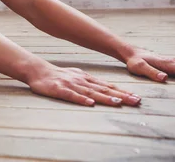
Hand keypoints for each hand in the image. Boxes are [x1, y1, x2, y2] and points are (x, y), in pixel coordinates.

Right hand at [27, 66, 141, 106]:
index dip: (123, 92)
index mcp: (86, 78)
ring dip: (105, 98)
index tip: (137, 97)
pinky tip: (90, 103)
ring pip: (91, 92)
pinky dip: (81, 99)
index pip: (108, 86)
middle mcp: (82, 81)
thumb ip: (90, 83)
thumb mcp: (77, 76)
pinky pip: (71, 96)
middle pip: (104, 89)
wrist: (38, 71)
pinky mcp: (60, 90)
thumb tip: (106, 89)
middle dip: (121, 95)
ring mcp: (71, 85)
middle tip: (136, 101)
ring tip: (118, 103)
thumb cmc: (58, 76)